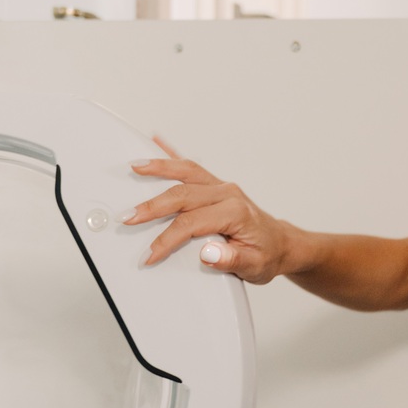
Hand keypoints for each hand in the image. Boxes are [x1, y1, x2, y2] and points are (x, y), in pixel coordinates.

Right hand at [125, 138, 294, 280]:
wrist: (279, 244)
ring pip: (186, 170)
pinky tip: (155, 141)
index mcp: (235, 212)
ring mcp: (221, 186)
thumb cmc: (265, 255)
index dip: (167, 239)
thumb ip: (230, 260)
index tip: (151, 254)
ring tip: (135, 166)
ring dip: (159, 167)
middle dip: (152, 206)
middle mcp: (227, 193)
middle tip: (128, 217)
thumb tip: (208, 253)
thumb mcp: (253, 266)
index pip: (192, 223)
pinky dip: (172, 154)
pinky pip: (191, 166)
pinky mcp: (215, 185)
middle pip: (183, 194)